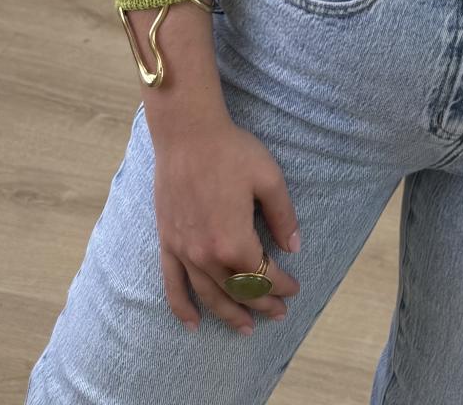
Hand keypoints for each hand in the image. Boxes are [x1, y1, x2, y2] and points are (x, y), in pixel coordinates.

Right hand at [153, 112, 303, 335]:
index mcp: (234, 242)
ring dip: (228, 314)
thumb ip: (283, 217)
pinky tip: (192, 324)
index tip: (295, 288)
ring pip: (208, 295)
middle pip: (237, 291)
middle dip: (260, 304)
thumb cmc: (232, 152)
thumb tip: (294, 247)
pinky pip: (173, 285)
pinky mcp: (167, 243)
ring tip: (245, 328)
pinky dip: (182, 309)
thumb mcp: (270, 179)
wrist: (187, 134)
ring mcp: (184, 252)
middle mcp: (206, 255)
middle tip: (279, 314)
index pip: (262, 276)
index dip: (281, 285)